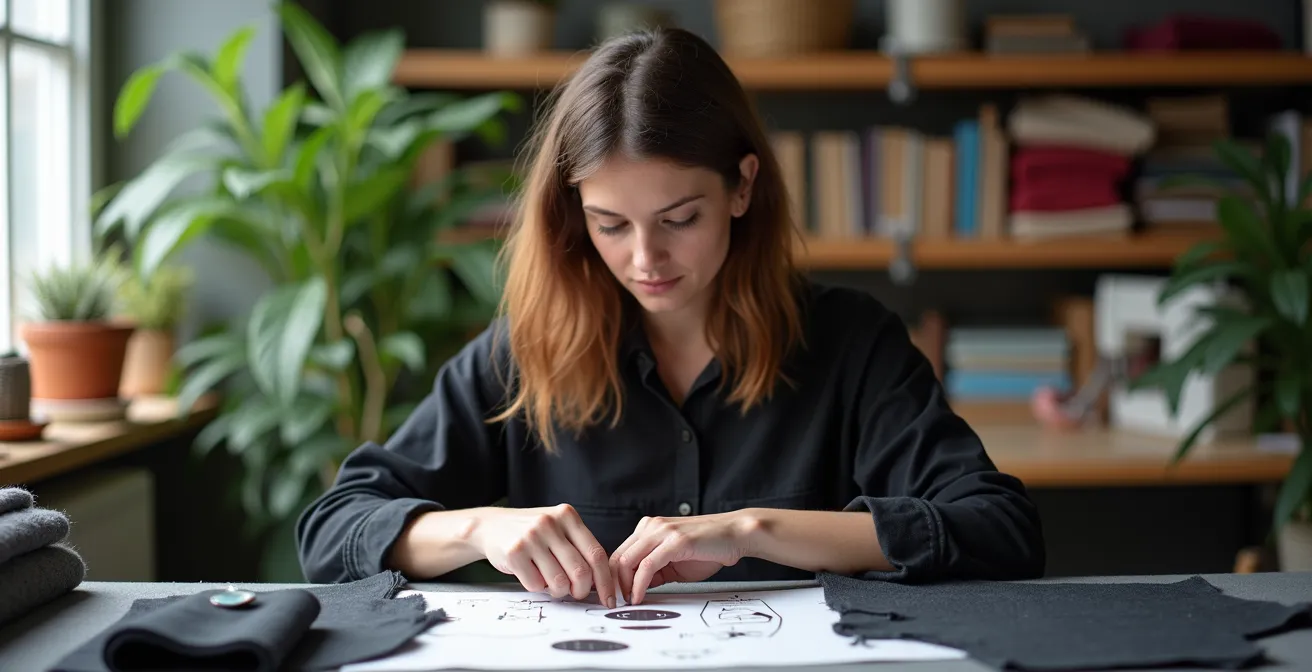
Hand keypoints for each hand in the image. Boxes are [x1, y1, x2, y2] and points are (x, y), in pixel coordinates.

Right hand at [471, 504, 616, 606]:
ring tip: (549, 581)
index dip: (605, 581)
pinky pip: (536, 585)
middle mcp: (551, 523)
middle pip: (581, 571)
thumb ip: (578, 548)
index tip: (608, 598)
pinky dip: (537, 587)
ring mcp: (531, 536)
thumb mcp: (557, 529)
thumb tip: (602, 583)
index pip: (596, 554)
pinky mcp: (515, 552)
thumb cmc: (530, 533)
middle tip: (575, 593)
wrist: (490, 526)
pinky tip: (530, 574)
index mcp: (567, 516)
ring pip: (559, 582)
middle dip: (581, 590)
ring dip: (557, 591)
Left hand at [610, 512, 756, 604]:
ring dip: (624, 586)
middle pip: (617, 557)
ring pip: (627, 560)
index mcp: (649, 528)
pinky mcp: (674, 541)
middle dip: (612, 583)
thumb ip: (656, 570)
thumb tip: (637, 587)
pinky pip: (646, 565)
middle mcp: (651, 526)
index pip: (619, 553)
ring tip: (628, 602)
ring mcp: (662, 531)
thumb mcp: (675, 561)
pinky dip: (639, 584)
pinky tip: (639, 596)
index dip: (612, 577)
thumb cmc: (709, 548)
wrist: (735, 535)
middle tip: (616, 603)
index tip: (613, 596)